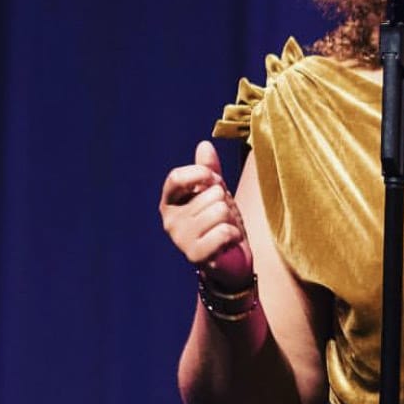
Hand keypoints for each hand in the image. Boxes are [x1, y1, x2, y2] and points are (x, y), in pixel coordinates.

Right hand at [159, 140, 253, 287]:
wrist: (231, 259)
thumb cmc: (220, 222)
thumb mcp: (216, 193)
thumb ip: (209, 171)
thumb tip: (204, 144)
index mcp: (170, 202)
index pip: (177, 177)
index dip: (201, 174)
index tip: (214, 181)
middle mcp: (170, 220)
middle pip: (210, 194)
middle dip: (226, 203)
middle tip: (223, 218)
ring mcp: (180, 239)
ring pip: (219, 211)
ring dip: (231, 220)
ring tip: (225, 230)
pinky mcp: (195, 255)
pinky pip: (223, 232)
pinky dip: (234, 235)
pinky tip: (228, 243)